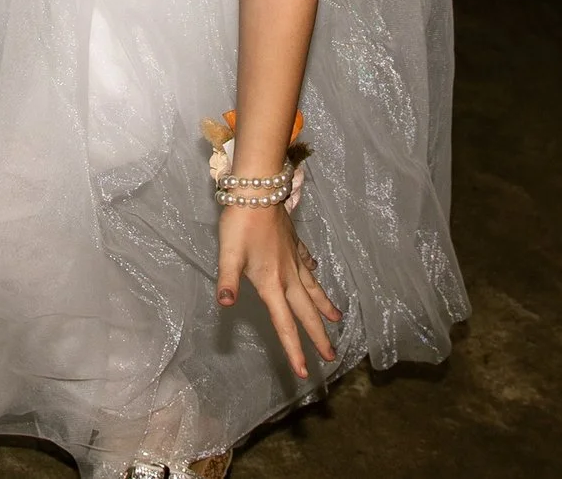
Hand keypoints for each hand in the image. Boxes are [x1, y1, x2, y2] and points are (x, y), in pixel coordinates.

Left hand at [215, 202, 338, 379]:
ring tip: (337, 320)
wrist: (258, 190)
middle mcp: (288, 275)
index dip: (294, 349)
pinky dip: (313, 271)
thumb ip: (227, 280)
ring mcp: (294, 258)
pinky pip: (308, 262)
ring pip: (313, 289)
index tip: (305, 371)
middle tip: (332, 356)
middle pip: (306, 312)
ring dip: (324, 306)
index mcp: (272, 283)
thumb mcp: (228, 254)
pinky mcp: (294, 243)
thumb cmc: (240, 223)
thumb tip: (224, 305)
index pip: (284, 324)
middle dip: (318, 336)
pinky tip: (318, 271)